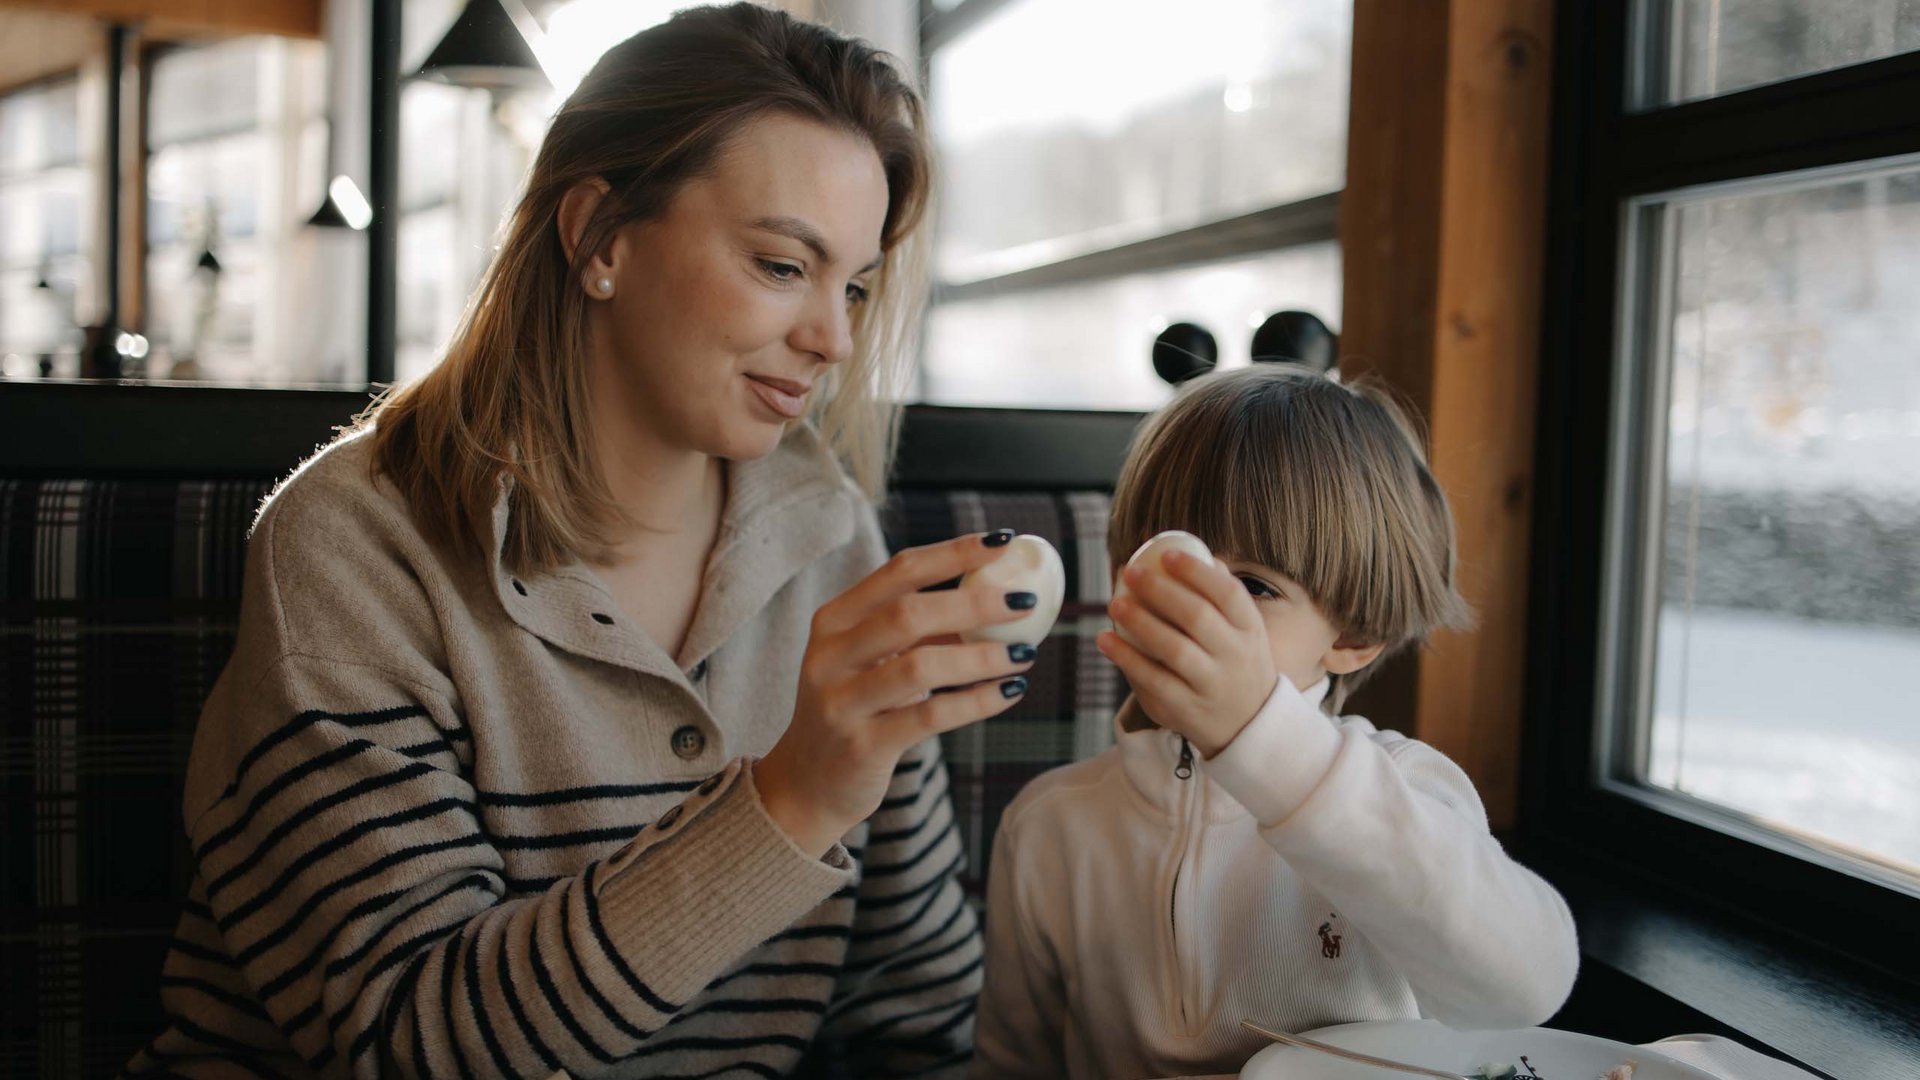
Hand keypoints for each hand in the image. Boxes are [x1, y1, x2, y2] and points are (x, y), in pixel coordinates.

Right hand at [755, 531, 1036, 856]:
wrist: (807, 783)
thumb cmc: (856, 709)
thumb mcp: (875, 662)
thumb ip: (920, 632)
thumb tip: (997, 597)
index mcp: (835, 620)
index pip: (899, 571)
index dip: (954, 553)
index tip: (1003, 542)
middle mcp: (830, 655)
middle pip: (908, 613)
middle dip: (973, 603)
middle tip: (1024, 605)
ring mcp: (840, 702)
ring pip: (920, 666)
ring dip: (981, 657)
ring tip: (1023, 654)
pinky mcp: (861, 746)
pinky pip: (929, 717)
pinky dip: (977, 701)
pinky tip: (1009, 691)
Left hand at [1097, 549, 1275, 757]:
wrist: (1248, 726)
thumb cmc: (1236, 664)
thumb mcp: (1243, 631)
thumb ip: (1219, 597)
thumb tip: (1188, 553)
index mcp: (1250, 630)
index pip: (1228, 594)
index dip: (1197, 572)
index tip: (1167, 555)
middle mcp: (1235, 657)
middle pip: (1197, 618)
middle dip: (1160, 591)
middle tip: (1131, 573)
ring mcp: (1211, 686)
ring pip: (1174, 650)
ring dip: (1140, 623)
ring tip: (1114, 603)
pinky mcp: (1185, 710)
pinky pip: (1153, 681)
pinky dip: (1127, 658)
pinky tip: (1106, 639)